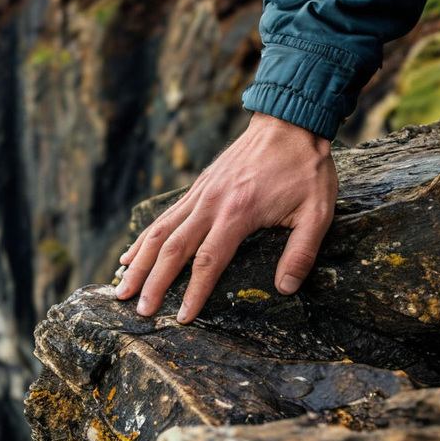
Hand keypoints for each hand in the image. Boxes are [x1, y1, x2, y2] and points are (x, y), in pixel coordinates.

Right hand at [115, 113, 337, 322]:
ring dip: (139, 262)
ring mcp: (199, 195)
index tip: (182, 317)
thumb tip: (285, 289)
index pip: (208, 261)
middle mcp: (211, 204)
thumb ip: (301, 252)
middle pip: (172, 249)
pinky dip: (144, 239)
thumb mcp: (318, 211)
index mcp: (238, 213)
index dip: (194, 292)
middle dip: (153, 283)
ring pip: (159, 232)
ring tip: (122, 288)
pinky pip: (164, 218)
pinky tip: (130, 256)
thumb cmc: (306, 168)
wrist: (289, 122)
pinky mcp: (197, 189)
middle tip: (139, 311)